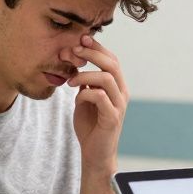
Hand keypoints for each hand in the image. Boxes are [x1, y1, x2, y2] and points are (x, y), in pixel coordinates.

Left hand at [63, 35, 126, 173]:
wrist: (95, 154)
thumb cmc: (90, 126)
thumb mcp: (85, 99)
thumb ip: (85, 83)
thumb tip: (76, 63)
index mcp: (117, 86)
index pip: (111, 59)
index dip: (97, 47)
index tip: (81, 38)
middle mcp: (121, 93)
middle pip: (111, 64)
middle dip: (92, 54)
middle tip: (74, 51)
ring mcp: (118, 105)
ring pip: (106, 78)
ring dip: (85, 74)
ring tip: (70, 80)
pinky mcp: (112, 118)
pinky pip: (99, 96)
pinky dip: (85, 93)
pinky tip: (77, 98)